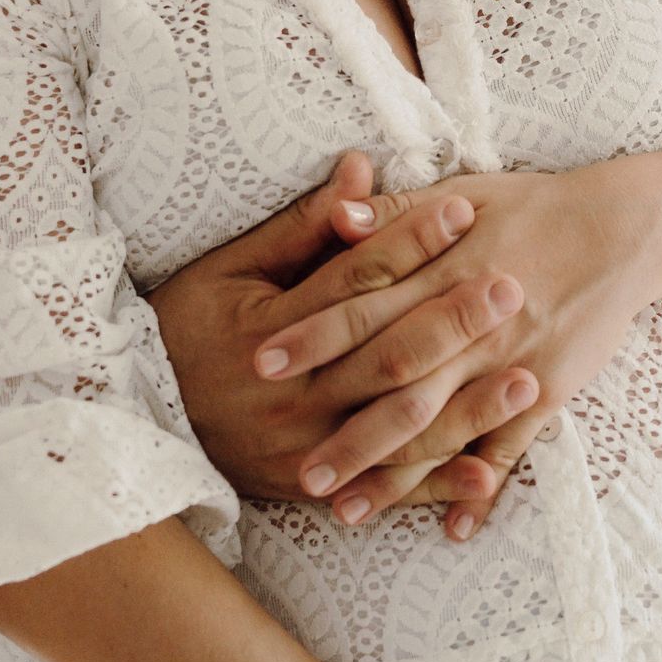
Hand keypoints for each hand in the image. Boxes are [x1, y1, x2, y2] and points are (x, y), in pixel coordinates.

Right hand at [152, 156, 540, 504]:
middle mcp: (295, 393)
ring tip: (527, 379)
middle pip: (387, 353)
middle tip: (513, 286)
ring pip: (398, 428)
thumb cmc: (183, 327)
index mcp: (272, 328)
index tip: (462, 211)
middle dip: (453, 320)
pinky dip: (438, 487)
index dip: (409, 244)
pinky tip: (488, 478)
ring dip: (467, 407)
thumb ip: (302, 228)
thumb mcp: (229, 269)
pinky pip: (386, 491)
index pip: (355, 280)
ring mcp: (307, 447)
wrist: (133, 420)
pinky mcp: (314, 487)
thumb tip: (360, 170)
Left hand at [262, 160, 661, 532]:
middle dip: (346, 430)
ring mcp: (511, 362)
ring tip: (346, 512)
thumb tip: (337, 218)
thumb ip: (395, 213)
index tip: (261, 364)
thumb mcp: (462, 192)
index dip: (313, 335)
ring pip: (444, 427)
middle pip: (397, 383)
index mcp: (443, 269)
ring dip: (395, 475)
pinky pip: (512, 448)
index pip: (364, 306)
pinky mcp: (549, 388)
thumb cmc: (531, 207)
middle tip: (294, 470)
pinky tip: (451, 528)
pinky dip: (482, 488)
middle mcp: (472, 324)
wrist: (622, 229)